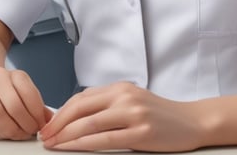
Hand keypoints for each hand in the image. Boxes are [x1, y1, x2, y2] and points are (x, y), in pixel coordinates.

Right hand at [0, 66, 53, 140]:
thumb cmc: (8, 89)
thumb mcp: (24, 90)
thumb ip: (37, 105)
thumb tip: (49, 120)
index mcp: (14, 73)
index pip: (28, 93)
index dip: (37, 114)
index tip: (41, 124)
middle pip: (13, 105)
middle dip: (25, 124)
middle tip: (31, 132)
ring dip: (10, 130)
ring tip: (19, 134)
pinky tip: (5, 132)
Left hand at [38, 82, 202, 151]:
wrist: (192, 121)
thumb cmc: (161, 115)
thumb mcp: (132, 101)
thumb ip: (108, 106)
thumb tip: (75, 119)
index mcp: (120, 87)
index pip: (81, 98)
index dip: (60, 112)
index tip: (48, 125)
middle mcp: (124, 96)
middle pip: (80, 109)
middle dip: (58, 124)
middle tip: (44, 137)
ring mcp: (133, 113)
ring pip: (89, 124)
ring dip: (66, 136)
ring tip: (53, 145)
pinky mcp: (141, 132)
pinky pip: (105, 139)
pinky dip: (84, 145)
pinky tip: (72, 149)